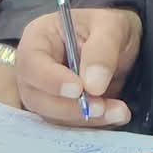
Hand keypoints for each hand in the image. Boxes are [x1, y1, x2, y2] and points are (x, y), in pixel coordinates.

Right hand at [14, 7, 140, 126]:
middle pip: (37, 96)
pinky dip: (91, 125)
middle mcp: (34, 68)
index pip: (32, 63)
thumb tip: (93, 85)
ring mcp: (44, 92)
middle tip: (101, 107)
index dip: (51, 80)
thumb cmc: (108, 27)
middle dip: (70, 107)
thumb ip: (102, 51)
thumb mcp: (111, 27)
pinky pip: (68, 124)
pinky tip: (115, 117)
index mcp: (38, 38)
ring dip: (85, 120)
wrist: (120, 44)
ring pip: (52, 116)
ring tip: (119, 112)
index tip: (78, 89)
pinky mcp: (58, 110)